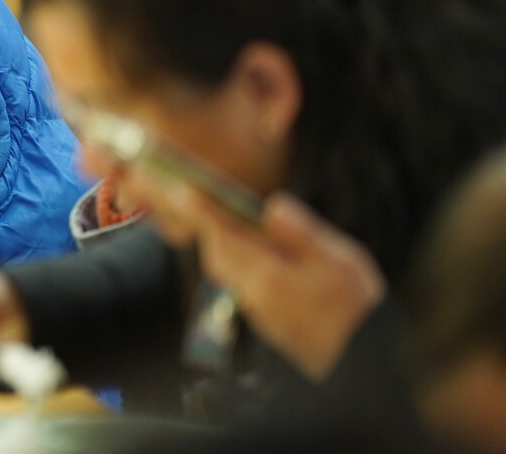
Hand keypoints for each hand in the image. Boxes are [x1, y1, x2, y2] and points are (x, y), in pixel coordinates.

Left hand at [185, 191, 385, 380]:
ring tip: (217, 217)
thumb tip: (272, 206)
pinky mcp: (262, 319)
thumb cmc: (356, 306)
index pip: (226, 239)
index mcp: (270, 278)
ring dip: (219, 242)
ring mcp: (256, 310)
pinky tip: (244, 248)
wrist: (361, 357)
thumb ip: (303, 233)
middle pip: (217, 253)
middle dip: (209, 226)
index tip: (187, 192)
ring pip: (223, 269)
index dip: (205, 214)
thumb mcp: (341, 261)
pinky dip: (232, 259)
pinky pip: (235, 282)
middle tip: (199, 199)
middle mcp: (254, 296)